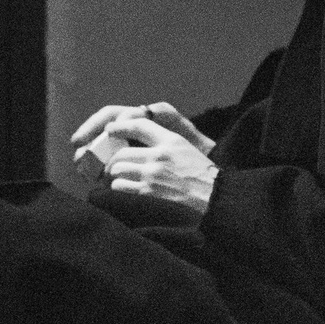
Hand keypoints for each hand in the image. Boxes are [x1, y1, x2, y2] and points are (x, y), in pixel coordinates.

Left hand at [71, 106, 217, 216]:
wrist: (214, 197)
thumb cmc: (201, 175)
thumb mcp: (185, 149)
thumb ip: (163, 143)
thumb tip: (138, 143)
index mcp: (170, 141)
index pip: (140, 125)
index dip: (121, 126)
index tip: (110, 130)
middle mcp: (160, 156)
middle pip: (122, 153)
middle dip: (113, 161)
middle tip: (112, 165)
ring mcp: (153, 175)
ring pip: (118, 170)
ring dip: (115, 176)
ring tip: (119, 179)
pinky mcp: (148, 193)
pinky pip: (121, 187)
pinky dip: (119, 188)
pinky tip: (124, 189)